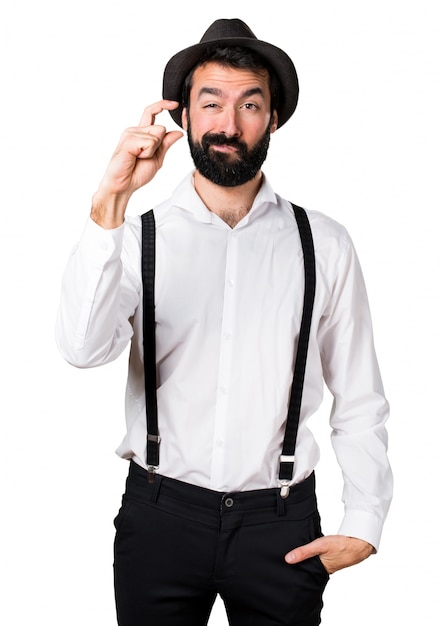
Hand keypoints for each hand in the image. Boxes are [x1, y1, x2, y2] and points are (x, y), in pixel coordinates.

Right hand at [91, 100, 183, 227]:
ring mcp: (130, 134)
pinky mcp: (128, 140)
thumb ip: (166, 144)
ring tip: (138, 158)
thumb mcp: (157, 158)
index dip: (163, 105)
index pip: (151, 112)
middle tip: (145, 157)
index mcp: (141, 133)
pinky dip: (147, 153)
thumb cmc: (136, 173)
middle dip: (159, 145)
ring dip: (152, 151)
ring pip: (156, 136)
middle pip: (160, 128)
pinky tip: (136, 157)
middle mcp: (135, 130)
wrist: (123, 185)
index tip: (175, 104)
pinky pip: (149, 142)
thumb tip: (178, 132)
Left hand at [285, 535, 374, 574]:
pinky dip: (316, 556)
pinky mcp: (332, 559)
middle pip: (308, 568)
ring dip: (308, 559)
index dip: (294, 569)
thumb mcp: (319, 546)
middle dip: (299, 565)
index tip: (284, 567)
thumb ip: (304, 552)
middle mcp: (324, 570)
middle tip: (287, 562)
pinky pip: (320, 560)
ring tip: (296, 556)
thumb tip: (288, 559)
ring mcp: (329, 565)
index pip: (303, 572)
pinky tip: (312, 551)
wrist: (358, 543)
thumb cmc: (340, 545)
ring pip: (314, 563)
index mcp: (320, 570)